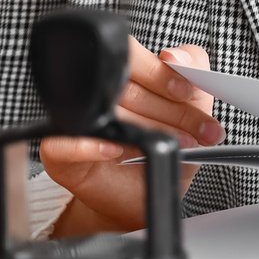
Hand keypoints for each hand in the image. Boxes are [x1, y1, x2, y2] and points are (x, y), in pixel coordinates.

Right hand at [41, 38, 222, 235]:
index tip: (187, 92)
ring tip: (177, 146)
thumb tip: (180, 58)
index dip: (164, 73)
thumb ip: (195, 77)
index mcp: (128, 76)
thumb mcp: (193, 113)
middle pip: (126, 85)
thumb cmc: (162, 151)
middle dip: (171, 111)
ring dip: (145, 131)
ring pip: (104, 112)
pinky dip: (90, 146)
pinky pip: (64, 143)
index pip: (137, 57)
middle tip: (199, 133)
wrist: (138, 200)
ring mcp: (78, 121)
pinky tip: (116, 151)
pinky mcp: (58, 151)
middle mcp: (100, 95)